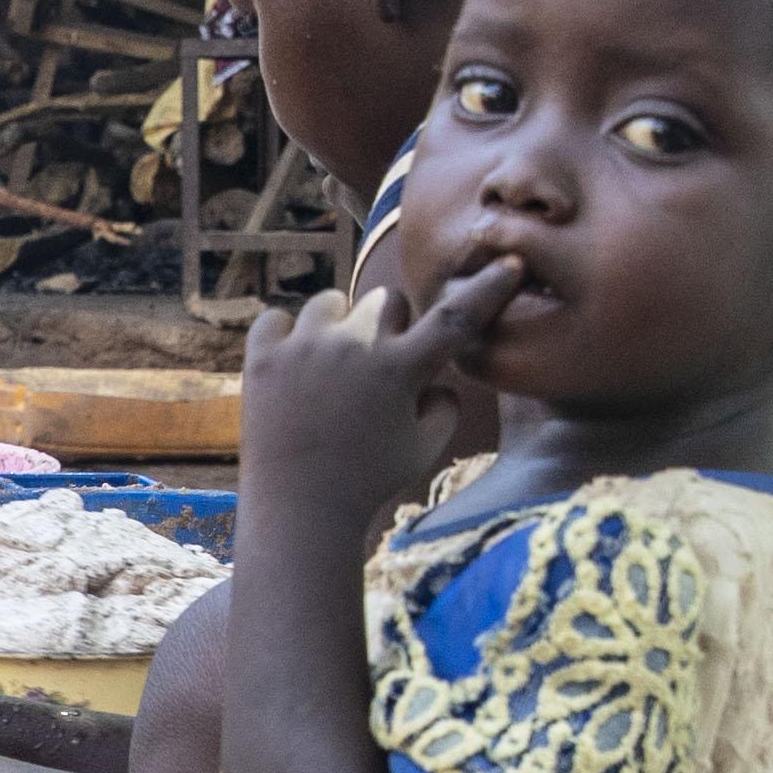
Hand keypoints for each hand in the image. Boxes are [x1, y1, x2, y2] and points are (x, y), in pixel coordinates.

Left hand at [233, 260, 513, 536]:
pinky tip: (291, 368)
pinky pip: (277, 318)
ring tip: (330, 367)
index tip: (510, 261)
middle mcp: (354, 346)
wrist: (299, 511)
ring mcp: (304, 347)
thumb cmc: (369, 483)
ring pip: (331, 302)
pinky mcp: (262, 356)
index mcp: (401, 369)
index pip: (455, 317)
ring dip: (338, 325)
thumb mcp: (425, 449)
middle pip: (386, 300)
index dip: (488, 287)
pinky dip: (285, 336)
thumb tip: (436, 378)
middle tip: (377, 364)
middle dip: (389, 325)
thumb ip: (444, 405)